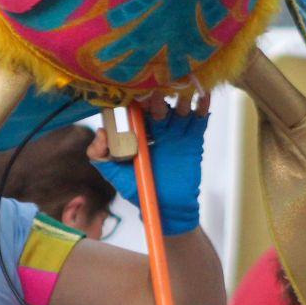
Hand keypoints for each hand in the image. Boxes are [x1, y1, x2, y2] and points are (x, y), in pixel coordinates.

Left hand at [89, 90, 210, 235]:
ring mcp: (176, 134)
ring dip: (181, 102)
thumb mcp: (115, 174)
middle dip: (157, 101)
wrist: (167, 209)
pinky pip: (198, 122)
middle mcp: (157, 129)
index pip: (136, 112)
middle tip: (156, 95)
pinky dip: (202, 109)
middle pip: (158, 108)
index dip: (136, 103)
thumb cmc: (139, 190)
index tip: (135, 96)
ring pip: (179, 112)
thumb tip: (100, 131)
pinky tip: (204, 97)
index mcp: (138, 133)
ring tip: (182, 96)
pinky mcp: (193, 141)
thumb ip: (100, 156)